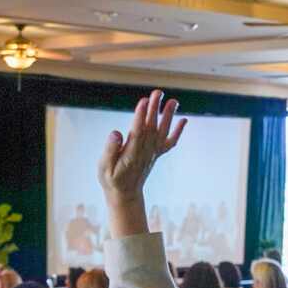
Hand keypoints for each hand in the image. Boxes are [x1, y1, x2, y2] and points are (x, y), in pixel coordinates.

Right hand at [97, 90, 185, 232]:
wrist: (126, 194)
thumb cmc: (111, 179)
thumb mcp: (104, 167)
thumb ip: (110, 150)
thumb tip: (116, 133)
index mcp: (130, 154)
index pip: (137, 133)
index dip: (141, 117)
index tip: (144, 102)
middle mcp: (144, 152)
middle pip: (151, 127)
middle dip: (154, 109)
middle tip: (157, 92)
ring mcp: (152, 153)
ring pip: (162, 132)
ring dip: (168, 116)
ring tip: (173, 101)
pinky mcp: (156, 153)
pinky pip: (169, 142)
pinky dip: (178, 132)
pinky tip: (183, 120)